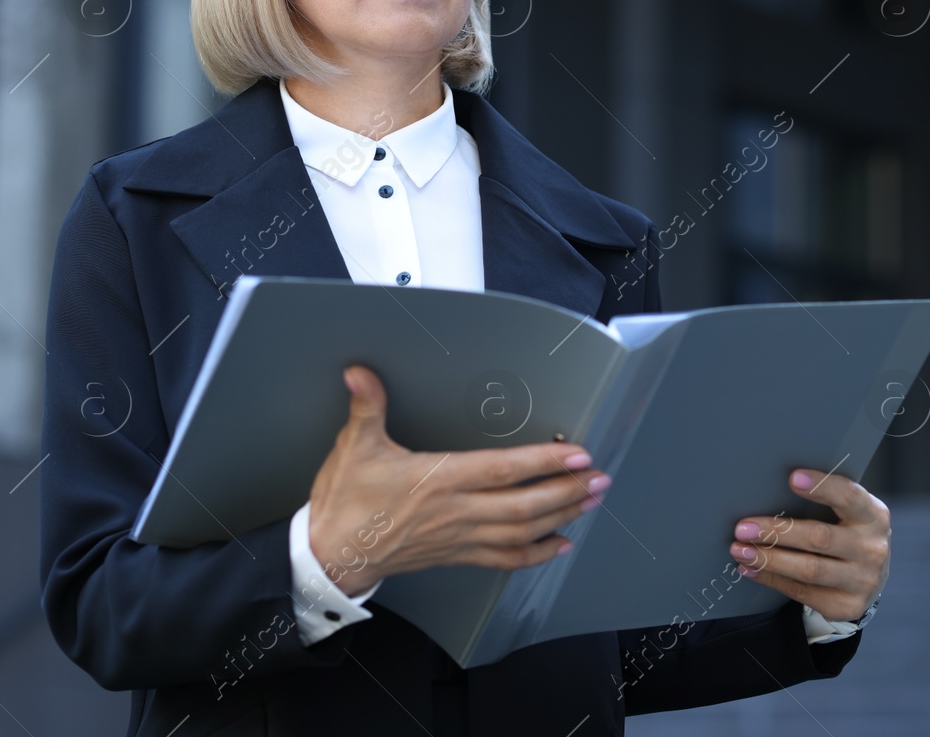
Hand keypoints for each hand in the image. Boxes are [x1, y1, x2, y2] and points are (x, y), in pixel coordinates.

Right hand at [307, 364, 610, 594]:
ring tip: (590, 501)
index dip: (544, 462)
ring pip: (521, 531)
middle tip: (600, 478)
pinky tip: (559, 544)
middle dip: (568, 491)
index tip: (577, 453)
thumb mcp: (354, 447)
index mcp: (438, 480)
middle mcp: (456, 511)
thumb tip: (359, 372)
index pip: (503, 470)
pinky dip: (536, 553)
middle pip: (525, 505)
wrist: (329, 556)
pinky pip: (503, 558)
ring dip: (561, 517)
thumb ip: (367, 406)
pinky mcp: (455, 555)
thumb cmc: (345, 503)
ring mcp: (458, 537)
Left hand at [727, 469, 889, 622]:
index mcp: (873, 516)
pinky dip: (771, 579)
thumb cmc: (847, 533)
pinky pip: (801, 591)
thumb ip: (825, 502)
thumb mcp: (848, 514)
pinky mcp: (846, 606)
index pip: (849, 496)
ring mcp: (862, 581)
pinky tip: (751, 569)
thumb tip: (770, 490)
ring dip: (769, 559)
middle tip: (743, 528)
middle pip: (819, 538)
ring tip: (740, 550)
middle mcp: (872, 549)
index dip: (822, 487)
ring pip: (808, 569)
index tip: (792, 478)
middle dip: (777, 532)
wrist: (869, 578)